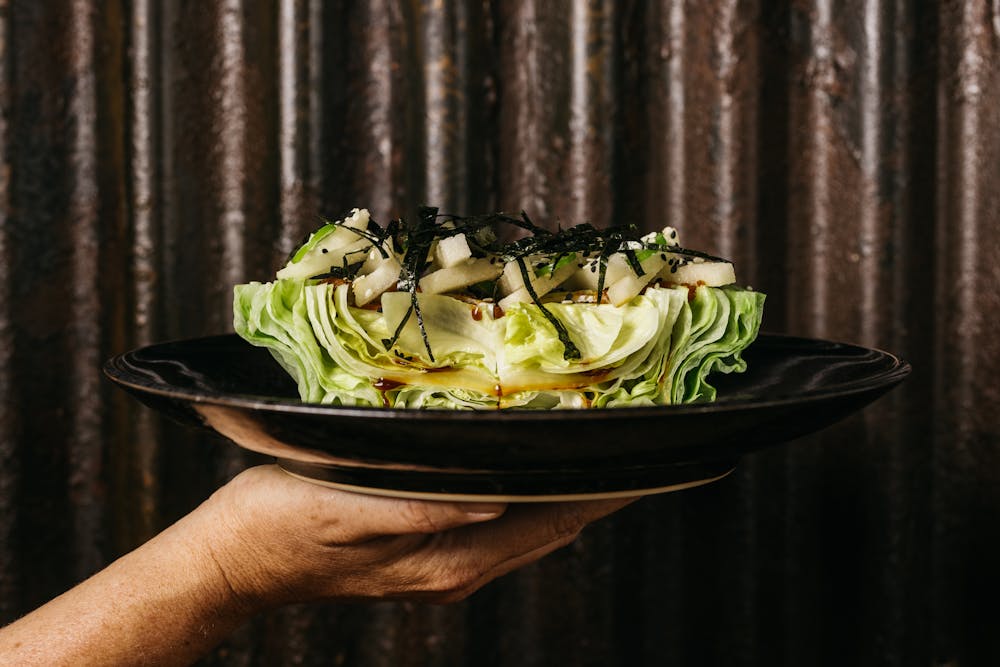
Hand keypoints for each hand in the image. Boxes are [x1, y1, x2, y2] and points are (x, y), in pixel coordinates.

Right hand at [196, 464, 634, 608]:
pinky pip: (502, 531)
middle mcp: (456, 569)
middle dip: (595, 495)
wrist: (236, 560)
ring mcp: (444, 566)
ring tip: (601, 458)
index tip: (645, 466)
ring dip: (568, 498)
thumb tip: (495, 499)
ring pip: (530, 532)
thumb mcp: (345, 507)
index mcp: (446, 559)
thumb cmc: (279, 525)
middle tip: (638, 449)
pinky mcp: (428, 554)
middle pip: (549, 530)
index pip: (546, 525)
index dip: (598, 496)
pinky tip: (537, 477)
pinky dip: (533, 503)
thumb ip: (421, 509)